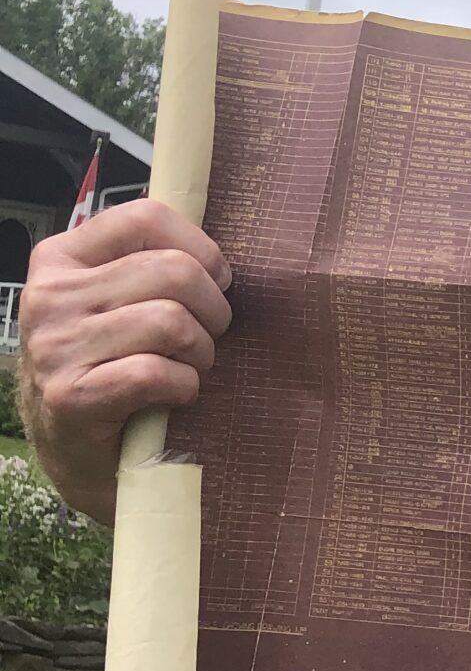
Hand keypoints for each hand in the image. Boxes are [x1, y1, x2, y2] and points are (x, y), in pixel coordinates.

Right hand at [16, 198, 231, 524]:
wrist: (77, 452)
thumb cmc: (113, 367)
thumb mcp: (119, 303)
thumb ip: (151, 265)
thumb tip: (221, 251)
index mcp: (62, 258)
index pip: (145, 218)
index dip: (201, 250)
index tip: (214, 283)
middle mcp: (49, 296)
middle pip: (174, 272)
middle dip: (213, 311)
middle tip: (206, 339)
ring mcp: (54, 347)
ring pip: (171, 322)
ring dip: (201, 352)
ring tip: (190, 368)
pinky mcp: (69, 397)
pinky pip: (155, 373)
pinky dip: (184, 386)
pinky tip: (175, 394)